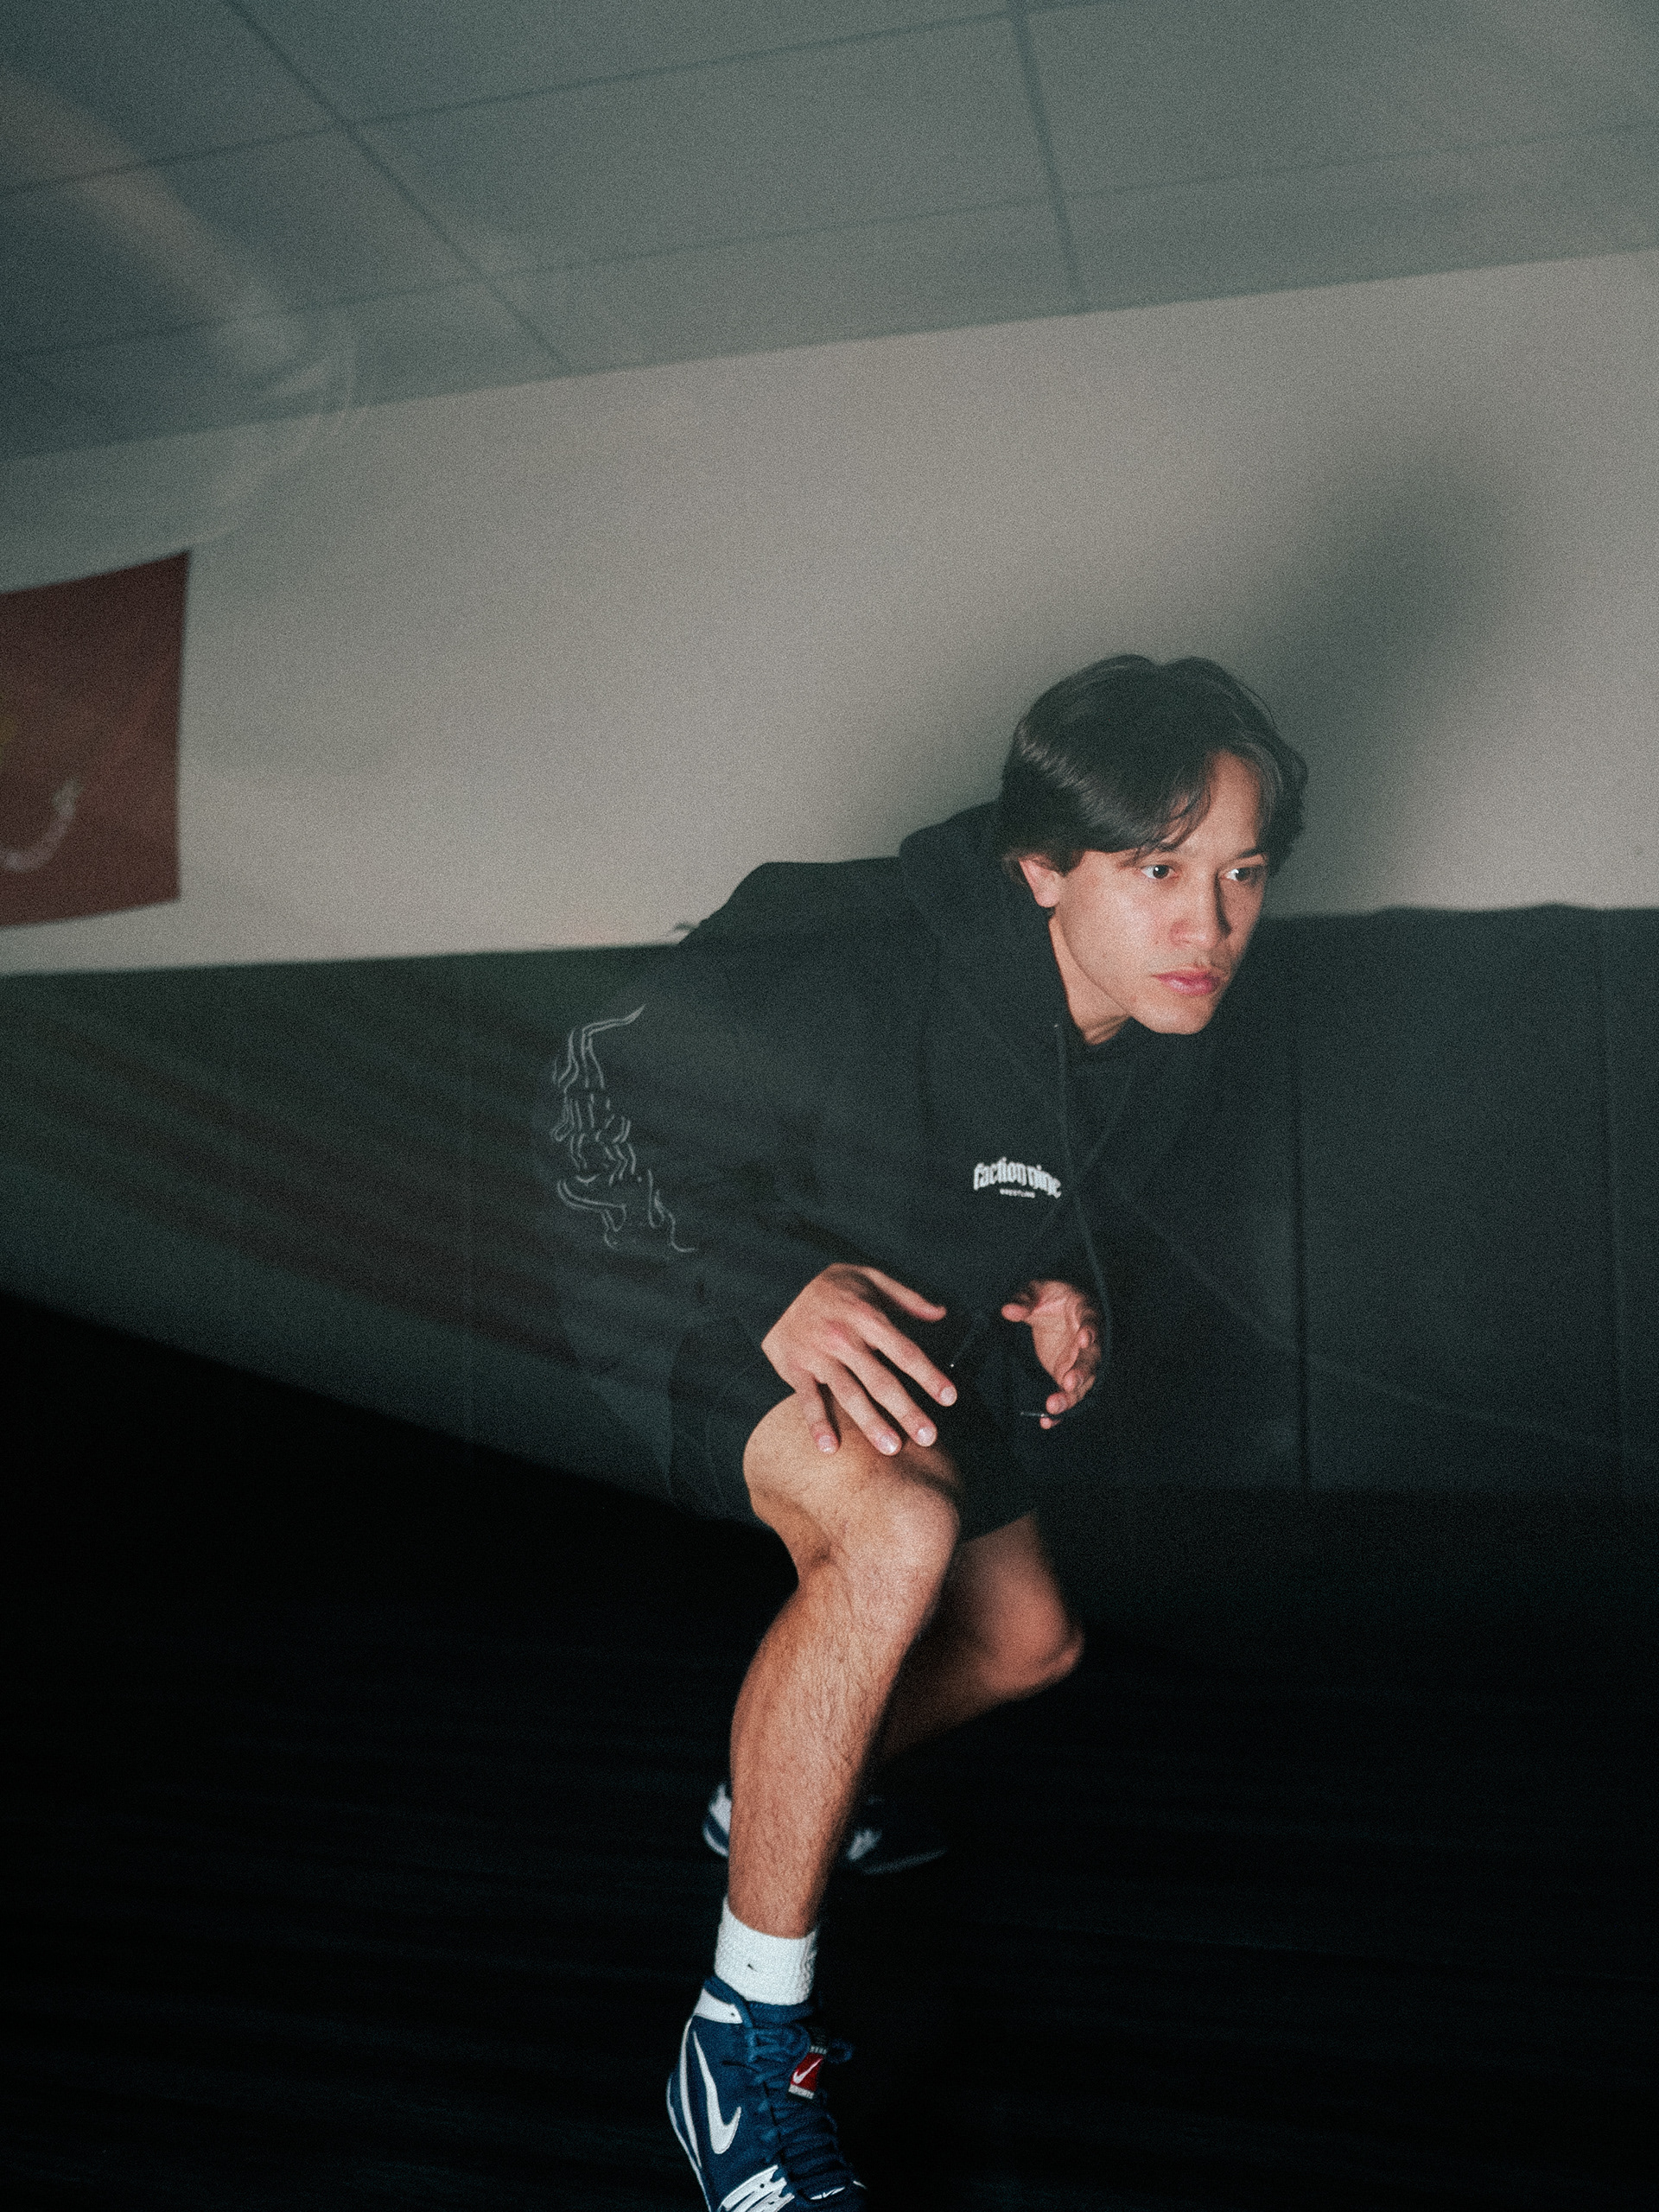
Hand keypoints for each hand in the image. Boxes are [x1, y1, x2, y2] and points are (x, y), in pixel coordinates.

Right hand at [761, 1263, 957, 1456]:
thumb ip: (908, 1297)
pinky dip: (817, 1423)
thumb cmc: (830, 1284)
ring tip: (891, 1448)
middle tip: (928, 1437)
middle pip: (881, 1381)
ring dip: (871, 1424)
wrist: (774, 1281)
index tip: (949, 1397)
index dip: (928, 1375)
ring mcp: (819, 1355)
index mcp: (867, 1317)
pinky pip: (808, 1399)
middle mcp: (845, 1339)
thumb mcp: (871, 1277)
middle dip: (906, 1411)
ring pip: (849, 1394)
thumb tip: (941, 1313)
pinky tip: (829, 1447)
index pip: (905, 1351)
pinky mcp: (795, 1368)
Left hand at [1000, 1279, 1101, 1428]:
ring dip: (1070, 1396)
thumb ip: (1023, 1300)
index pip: (1091, 1320)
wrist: (1053, 1309)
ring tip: (1053, 1406)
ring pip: (1083, 1382)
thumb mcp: (1034, 1291)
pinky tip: (1046, 1421)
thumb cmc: (1049, 1297)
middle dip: (1082, 1371)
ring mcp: (1081, 1360)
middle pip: (1092, 1358)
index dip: (1090, 1330)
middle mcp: (1089, 1340)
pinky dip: (1060, 1410)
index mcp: (1084, 1311)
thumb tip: (1007, 1310)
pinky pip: (1068, 1395)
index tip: (1084, 1339)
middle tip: (1069, 1382)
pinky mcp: (1069, 1375)